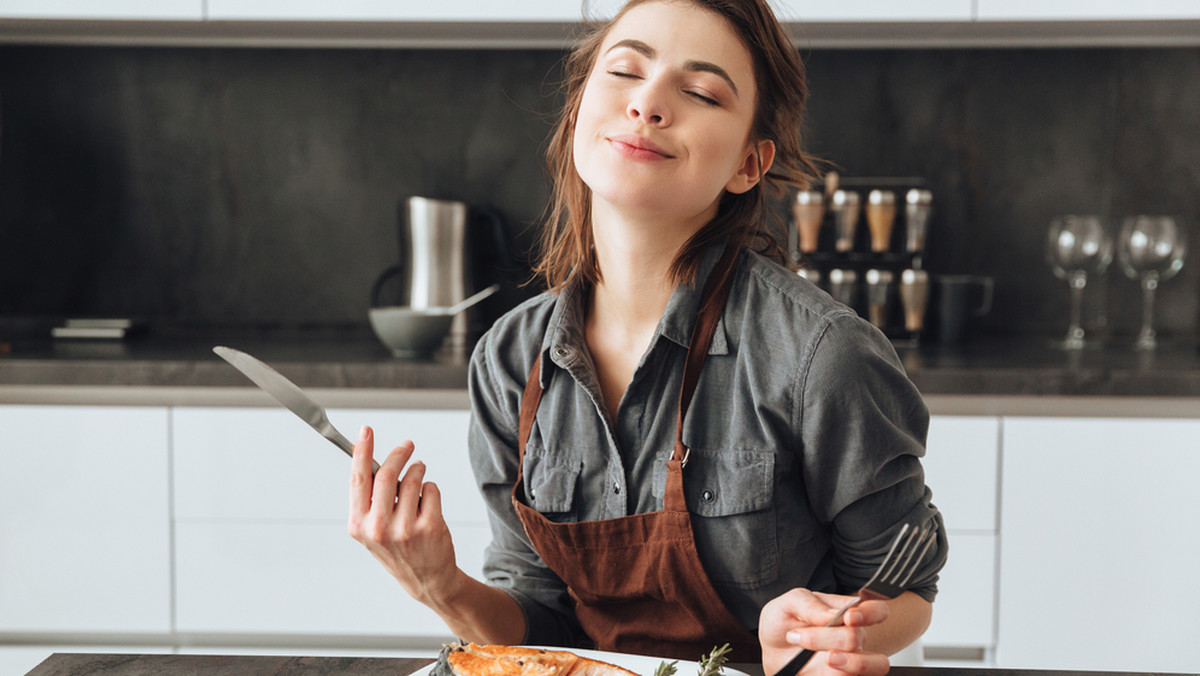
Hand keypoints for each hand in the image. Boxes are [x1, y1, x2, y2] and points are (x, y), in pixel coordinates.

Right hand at [347, 425, 459, 605]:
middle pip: (387, 473)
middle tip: (408, 446)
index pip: (357, 479)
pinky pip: (431, 489)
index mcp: (358, 525)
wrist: (427, 580)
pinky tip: (428, 503)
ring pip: (413, 479)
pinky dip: (431, 489)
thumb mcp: (372, 529)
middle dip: (400, 453)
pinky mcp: (430, 527)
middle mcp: (378, 528)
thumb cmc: (398, 549)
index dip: (361, 450)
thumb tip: (372, 459)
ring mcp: (405, 528)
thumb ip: (370, 499)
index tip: (366, 430)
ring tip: (420, 477)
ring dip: (418, 471)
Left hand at [759, 588, 890, 675]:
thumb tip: (833, 613)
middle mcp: (853, 638)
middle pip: (860, 637)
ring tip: (827, 658)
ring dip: (854, 662)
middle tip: (802, 636)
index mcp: (846, 613)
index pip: (877, 610)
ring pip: (876, 664)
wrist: (771, 650)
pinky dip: (841, 674)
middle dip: (831, 637)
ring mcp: (851, 661)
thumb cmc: (784, 623)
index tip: (848, 617)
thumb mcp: (789, 604)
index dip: (869, 613)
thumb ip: (810, 604)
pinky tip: (819, 670)